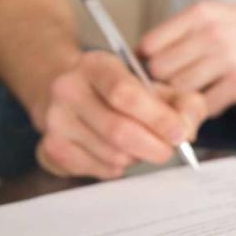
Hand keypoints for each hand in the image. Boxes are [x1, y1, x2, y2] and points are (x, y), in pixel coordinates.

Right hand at [35, 51, 205, 178]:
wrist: (72, 94)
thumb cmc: (121, 90)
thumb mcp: (155, 85)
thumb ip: (183, 103)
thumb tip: (186, 130)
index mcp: (95, 65)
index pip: (125, 93)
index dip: (158, 118)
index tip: (180, 133)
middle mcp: (67, 89)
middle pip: (118, 130)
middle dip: (154, 146)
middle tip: (168, 149)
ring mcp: (54, 120)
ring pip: (111, 155)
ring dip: (136, 157)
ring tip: (139, 145)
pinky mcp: (50, 149)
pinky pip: (97, 171)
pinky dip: (117, 168)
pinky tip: (117, 152)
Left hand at [140, 1, 235, 115]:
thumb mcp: (217, 14)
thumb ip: (184, 32)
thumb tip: (144, 58)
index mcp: (201, 13)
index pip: (151, 44)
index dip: (145, 63)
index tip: (150, 73)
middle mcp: (211, 33)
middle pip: (161, 70)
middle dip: (161, 84)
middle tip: (168, 91)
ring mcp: (228, 59)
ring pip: (181, 90)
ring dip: (181, 100)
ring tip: (189, 98)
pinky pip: (207, 105)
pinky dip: (204, 109)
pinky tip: (212, 99)